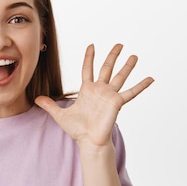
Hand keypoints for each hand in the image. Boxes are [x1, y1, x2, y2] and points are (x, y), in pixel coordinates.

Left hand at [35, 44, 152, 149]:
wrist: (88, 141)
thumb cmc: (77, 130)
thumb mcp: (59, 115)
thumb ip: (49, 105)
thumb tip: (36, 99)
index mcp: (88, 90)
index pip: (88, 69)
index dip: (89, 57)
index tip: (92, 46)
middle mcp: (100, 90)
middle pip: (107, 68)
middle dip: (112, 56)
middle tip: (119, 44)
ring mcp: (110, 95)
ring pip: (120, 77)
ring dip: (127, 66)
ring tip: (134, 55)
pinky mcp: (117, 103)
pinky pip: (131, 92)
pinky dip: (141, 85)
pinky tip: (151, 78)